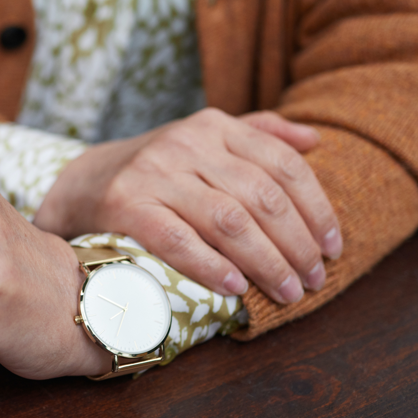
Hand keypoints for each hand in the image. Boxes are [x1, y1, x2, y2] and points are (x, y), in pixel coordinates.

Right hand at [33, 108, 341, 303]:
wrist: (83, 181)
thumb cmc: (159, 168)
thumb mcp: (205, 138)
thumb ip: (259, 133)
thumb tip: (315, 139)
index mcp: (214, 126)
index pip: (282, 165)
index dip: (317, 209)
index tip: (333, 248)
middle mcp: (187, 143)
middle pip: (261, 197)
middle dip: (297, 244)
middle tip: (314, 280)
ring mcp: (155, 173)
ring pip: (228, 220)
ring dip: (266, 262)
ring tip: (287, 292)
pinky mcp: (126, 205)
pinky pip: (176, 239)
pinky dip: (209, 265)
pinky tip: (234, 287)